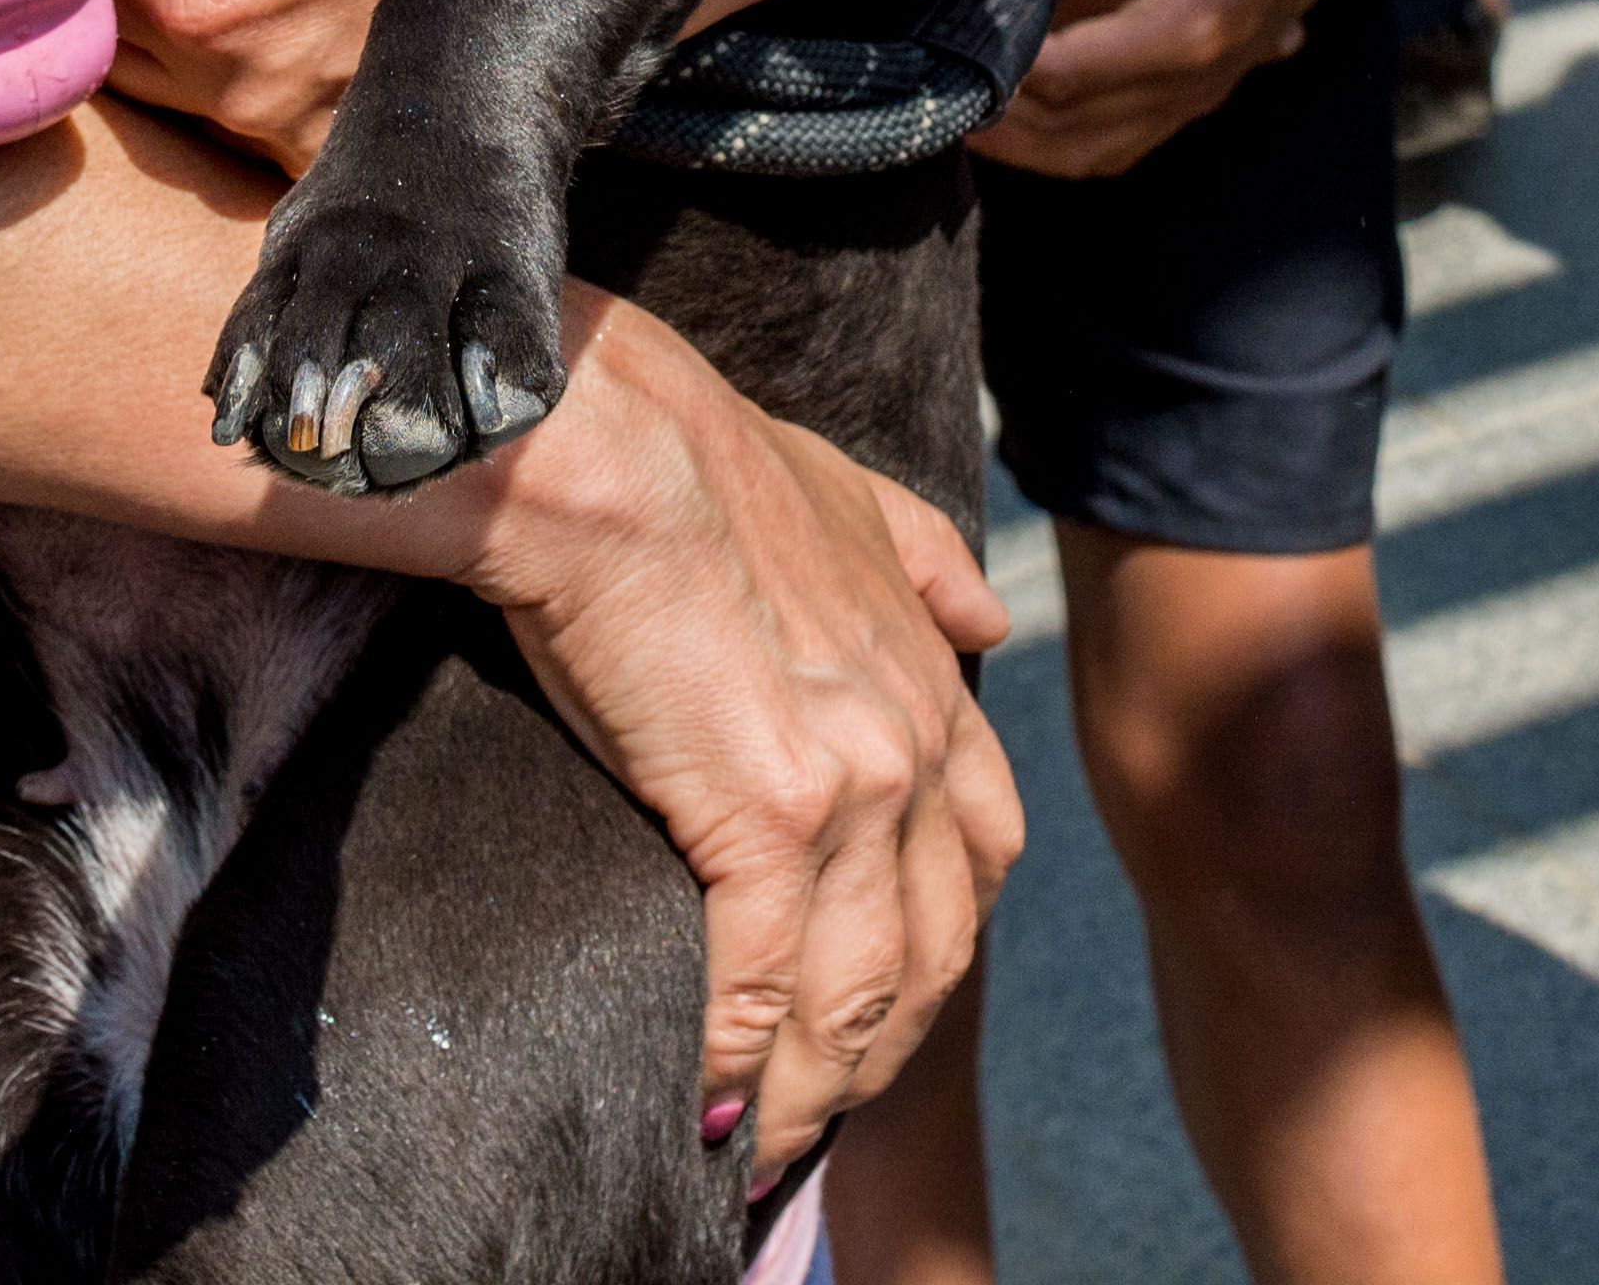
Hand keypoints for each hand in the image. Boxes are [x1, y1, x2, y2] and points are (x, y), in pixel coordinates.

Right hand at [463, 296, 1023, 1191]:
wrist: (613, 451)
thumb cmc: (703, 462)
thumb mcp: (856, 496)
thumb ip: (928, 565)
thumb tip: (985, 616)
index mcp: (933, 686)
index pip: (981, 853)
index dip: (943, 942)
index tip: (892, 998)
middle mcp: (914, 750)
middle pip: (935, 951)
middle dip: (887, 1046)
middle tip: (828, 1106)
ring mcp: (853, 793)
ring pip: (860, 995)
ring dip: (816, 1090)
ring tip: (765, 1146)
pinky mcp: (765, 821)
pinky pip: (763, 988)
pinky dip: (743, 1067)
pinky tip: (713, 1115)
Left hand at [973, 0, 1400, 177]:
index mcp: (1194, 28)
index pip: (1077, 72)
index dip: (1006, 69)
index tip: (948, 49)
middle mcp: (1196, 81)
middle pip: (1075, 122)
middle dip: (999, 112)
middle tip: (929, 87)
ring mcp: (1196, 102)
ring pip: (1091, 153)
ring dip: (1020, 145)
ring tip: (951, 115)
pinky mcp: (1190, 105)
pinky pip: (1114, 152)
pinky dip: (1056, 153)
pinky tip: (1010, 129)